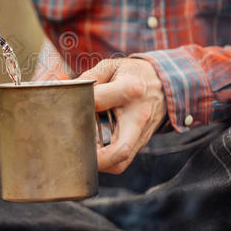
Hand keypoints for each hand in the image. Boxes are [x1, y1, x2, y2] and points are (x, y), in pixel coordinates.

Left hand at [78, 58, 166, 173]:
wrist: (166, 83)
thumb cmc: (134, 74)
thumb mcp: (112, 67)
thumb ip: (89, 78)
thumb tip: (67, 92)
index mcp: (130, 89)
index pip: (97, 101)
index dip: (77, 104)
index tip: (64, 105)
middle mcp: (138, 116)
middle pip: (120, 150)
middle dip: (95, 158)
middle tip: (74, 150)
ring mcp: (142, 133)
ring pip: (121, 162)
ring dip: (98, 164)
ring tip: (81, 152)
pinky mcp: (141, 142)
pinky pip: (123, 160)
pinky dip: (105, 160)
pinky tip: (92, 151)